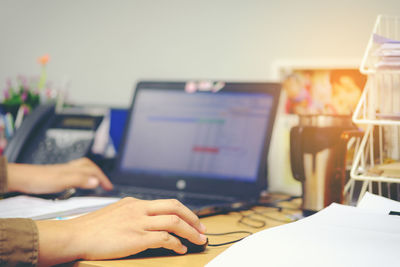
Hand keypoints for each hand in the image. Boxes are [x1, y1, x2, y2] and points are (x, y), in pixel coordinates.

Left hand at [7, 157, 112, 193]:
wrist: (22, 178)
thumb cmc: (39, 179)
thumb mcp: (62, 181)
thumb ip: (80, 180)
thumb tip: (96, 182)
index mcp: (74, 169)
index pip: (94, 171)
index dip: (103, 179)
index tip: (109, 187)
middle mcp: (70, 168)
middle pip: (89, 167)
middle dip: (99, 174)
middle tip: (105, 183)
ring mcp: (63, 171)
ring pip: (82, 169)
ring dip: (91, 174)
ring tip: (95, 182)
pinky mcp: (57, 176)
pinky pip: (74, 174)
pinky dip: (81, 178)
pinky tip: (76, 184)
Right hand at [36, 197, 206, 265]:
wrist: (75, 235)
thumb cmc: (91, 228)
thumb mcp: (115, 213)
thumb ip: (132, 214)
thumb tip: (147, 221)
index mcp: (135, 203)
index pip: (166, 203)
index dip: (184, 211)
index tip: (193, 220)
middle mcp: (139, 209)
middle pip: (175, 207)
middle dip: (193, 218)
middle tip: (202, 228)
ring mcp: (139, 222)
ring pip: (174, 221)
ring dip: (190, 231)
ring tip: (198, 240)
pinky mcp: (137, 237)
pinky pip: (164, 238)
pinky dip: (176, 244)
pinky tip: (180, 249)